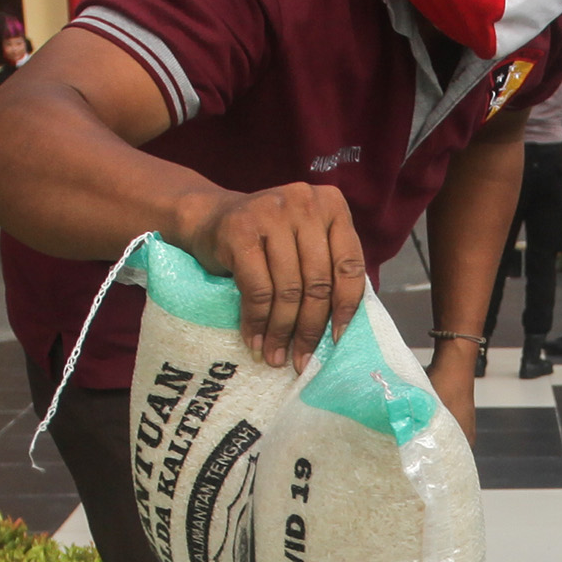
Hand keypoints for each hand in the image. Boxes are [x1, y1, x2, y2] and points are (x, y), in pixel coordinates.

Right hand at [176, 181, 367, 363]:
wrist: (212, 217)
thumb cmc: (268, 239)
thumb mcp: (305, 241)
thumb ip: (327, 267)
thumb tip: (341, 328)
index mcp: (332, 205)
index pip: (349, 265)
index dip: (346, 307)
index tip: (337, 340)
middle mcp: (305, 202)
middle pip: (317, 282)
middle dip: (309, 328)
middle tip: (301, 359)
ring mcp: (272, 213)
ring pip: (287, 289)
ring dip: (280, 331)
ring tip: (275, 356)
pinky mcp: (241, 231)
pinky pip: (257, 289)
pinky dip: (257, 321)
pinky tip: (255, 340)